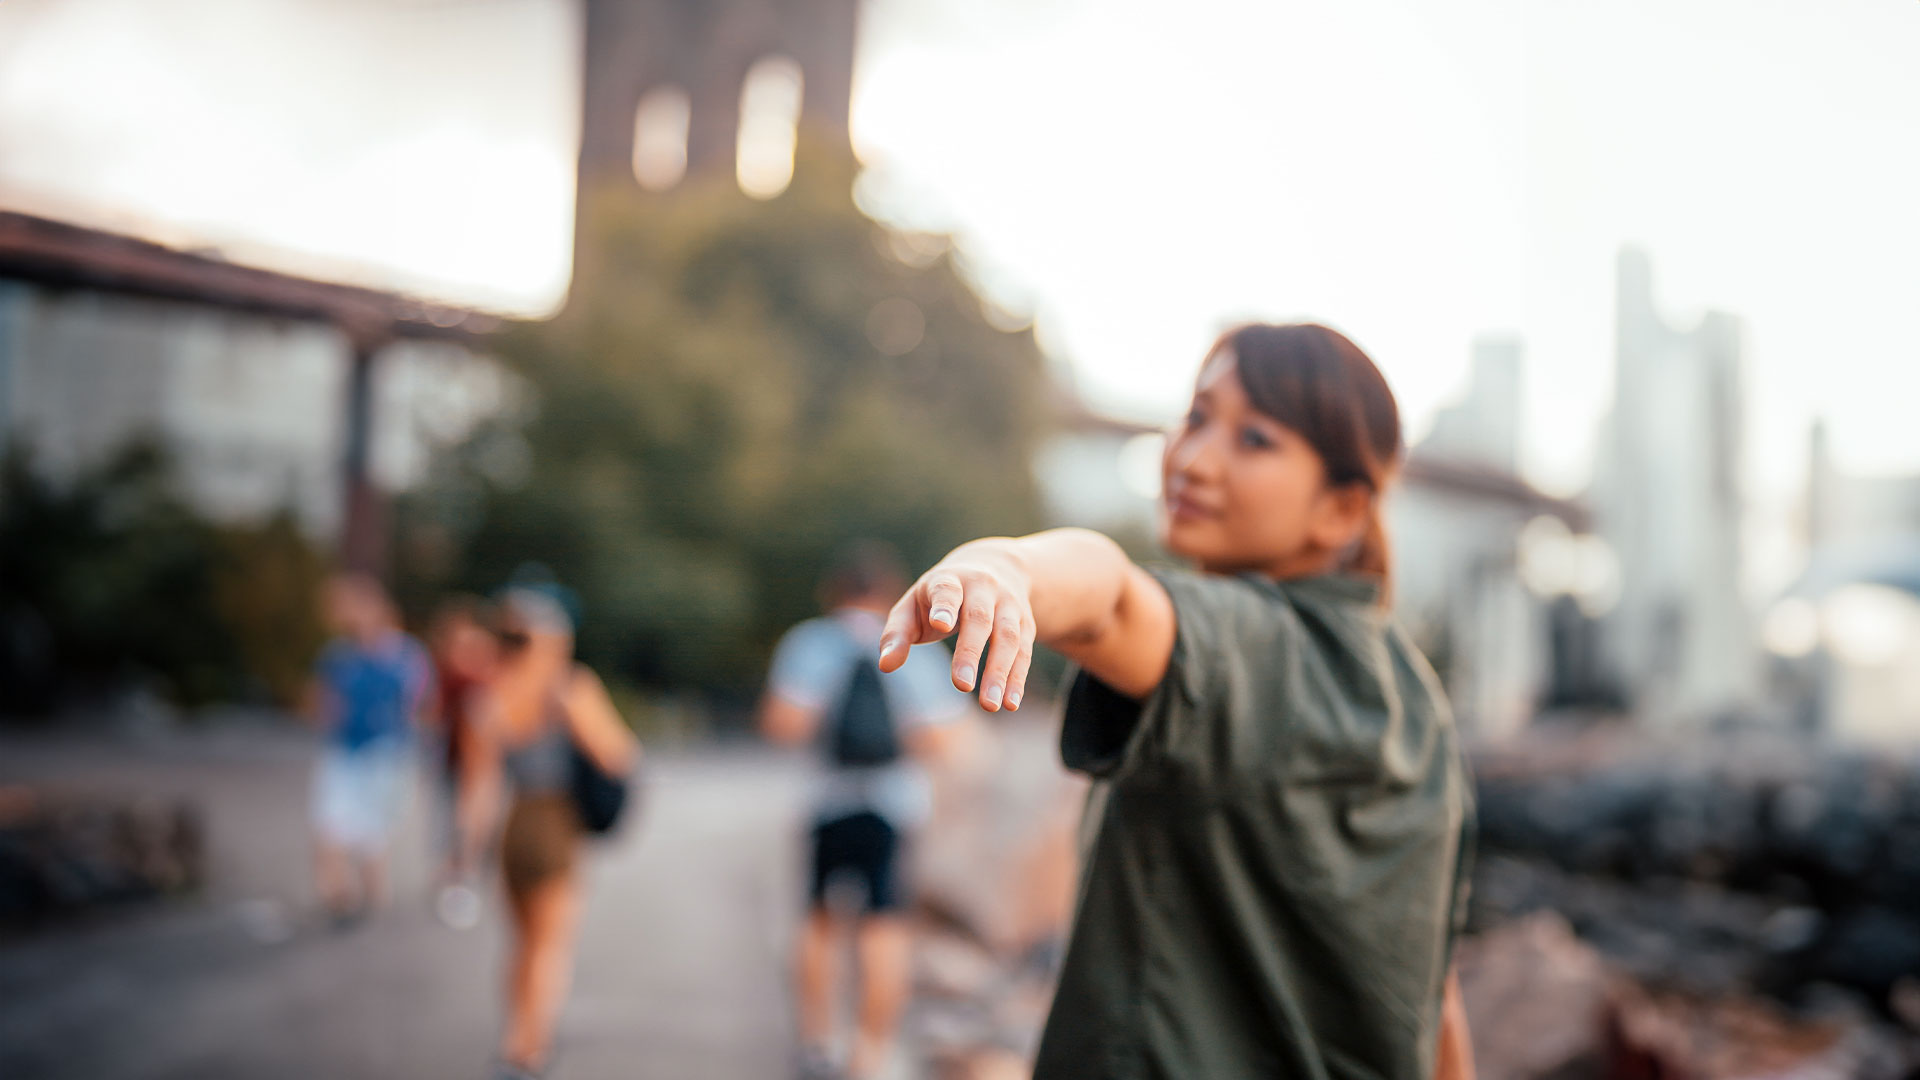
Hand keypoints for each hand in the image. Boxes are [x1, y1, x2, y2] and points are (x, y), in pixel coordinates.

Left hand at [879, 545, 1035, 711]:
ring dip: (999, 672)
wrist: (998, 567)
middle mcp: (984, 588)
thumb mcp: (915, 604)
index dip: (944, 606)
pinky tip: (1009, 704)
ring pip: (1008, 638)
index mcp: (950, 580)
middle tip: (961, 685)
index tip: (940, 624)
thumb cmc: (942, 596)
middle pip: (979, 619)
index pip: (947, 591)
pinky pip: (1024, 652)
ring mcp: (1009, 605)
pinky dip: (1017, 679)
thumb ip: (897, 633)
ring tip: (989, 705)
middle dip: (970, 652)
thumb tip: (886, 665)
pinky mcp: (1026, 624)